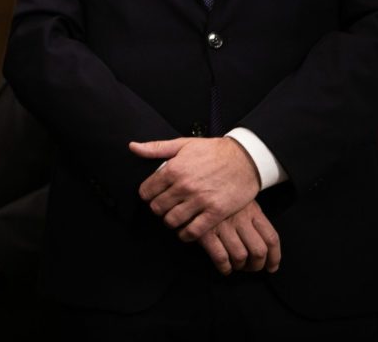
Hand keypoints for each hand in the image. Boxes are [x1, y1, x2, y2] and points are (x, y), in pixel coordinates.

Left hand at [130, 136, 259, 240]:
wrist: (245, 158)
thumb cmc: (212, 150)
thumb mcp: (182, 144)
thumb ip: (155, 148)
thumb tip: (132, 147)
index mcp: (173, 169)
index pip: (146, 191)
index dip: (147, 196)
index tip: (152, 196)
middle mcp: (184, 186)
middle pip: (157, 208)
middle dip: (158, 209)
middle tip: (164, 208)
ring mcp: (200, 200)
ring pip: (172, 220)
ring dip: (170, 222)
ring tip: (175, 218)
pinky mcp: (216, 212)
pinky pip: (193, 231)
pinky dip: (186, 234)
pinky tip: (186, 231)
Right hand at [196, 200, 280, 275]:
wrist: (193, 183)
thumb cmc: (218, 193)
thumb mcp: (240, 198)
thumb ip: (252, 216)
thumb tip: (264, 244)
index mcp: (252, 210)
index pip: (271, 238)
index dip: (274, 257)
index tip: (271, 267)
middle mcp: (240, 218)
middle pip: (259, 251)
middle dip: (256, 266)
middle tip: (251, 267)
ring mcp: (223, 225)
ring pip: (240, 256)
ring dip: (239, 266)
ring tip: (235, 266)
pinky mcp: (205, 231)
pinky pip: (220, 257)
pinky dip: (224, 267)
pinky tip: (224, 267)